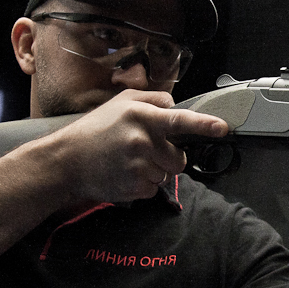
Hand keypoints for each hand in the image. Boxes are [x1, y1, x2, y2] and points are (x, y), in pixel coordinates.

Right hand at [50, 89, 227, 202]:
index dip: (203, 125)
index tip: (222, 128)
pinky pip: (153, 189)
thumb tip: (175, 105)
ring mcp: (138, 167)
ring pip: (167, 175)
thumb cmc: (95, 129)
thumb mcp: (120, 102)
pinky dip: (144, 185)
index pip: (179, 120)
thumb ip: (152, 98)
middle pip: (179, 159)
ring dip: (155, 171)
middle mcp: (141, 141)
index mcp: (140, 117)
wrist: (66, 161)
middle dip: (169, 157)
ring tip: (129, 162)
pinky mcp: (133, 188)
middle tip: (146, 151)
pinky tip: (125, 174)